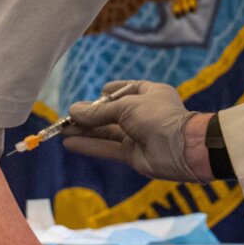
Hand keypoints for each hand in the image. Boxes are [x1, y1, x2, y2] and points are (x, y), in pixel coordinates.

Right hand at [63, 81, 214, 181]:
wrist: (180, 148)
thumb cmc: (157, 117)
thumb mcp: (125, 107)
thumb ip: (98, 112)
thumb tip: (74, 111)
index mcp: (151, 94)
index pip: (127, 90)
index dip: (111, 92)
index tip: (97, 93)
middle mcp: (144, 113)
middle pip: (111, 114)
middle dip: (90, 116)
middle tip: (67, 118)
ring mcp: (138, 134)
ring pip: (106, 131)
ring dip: (85, 131)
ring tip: (62, 130)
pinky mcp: (133, 154)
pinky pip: (107, 148)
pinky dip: (90, 146)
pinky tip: (70, 143)